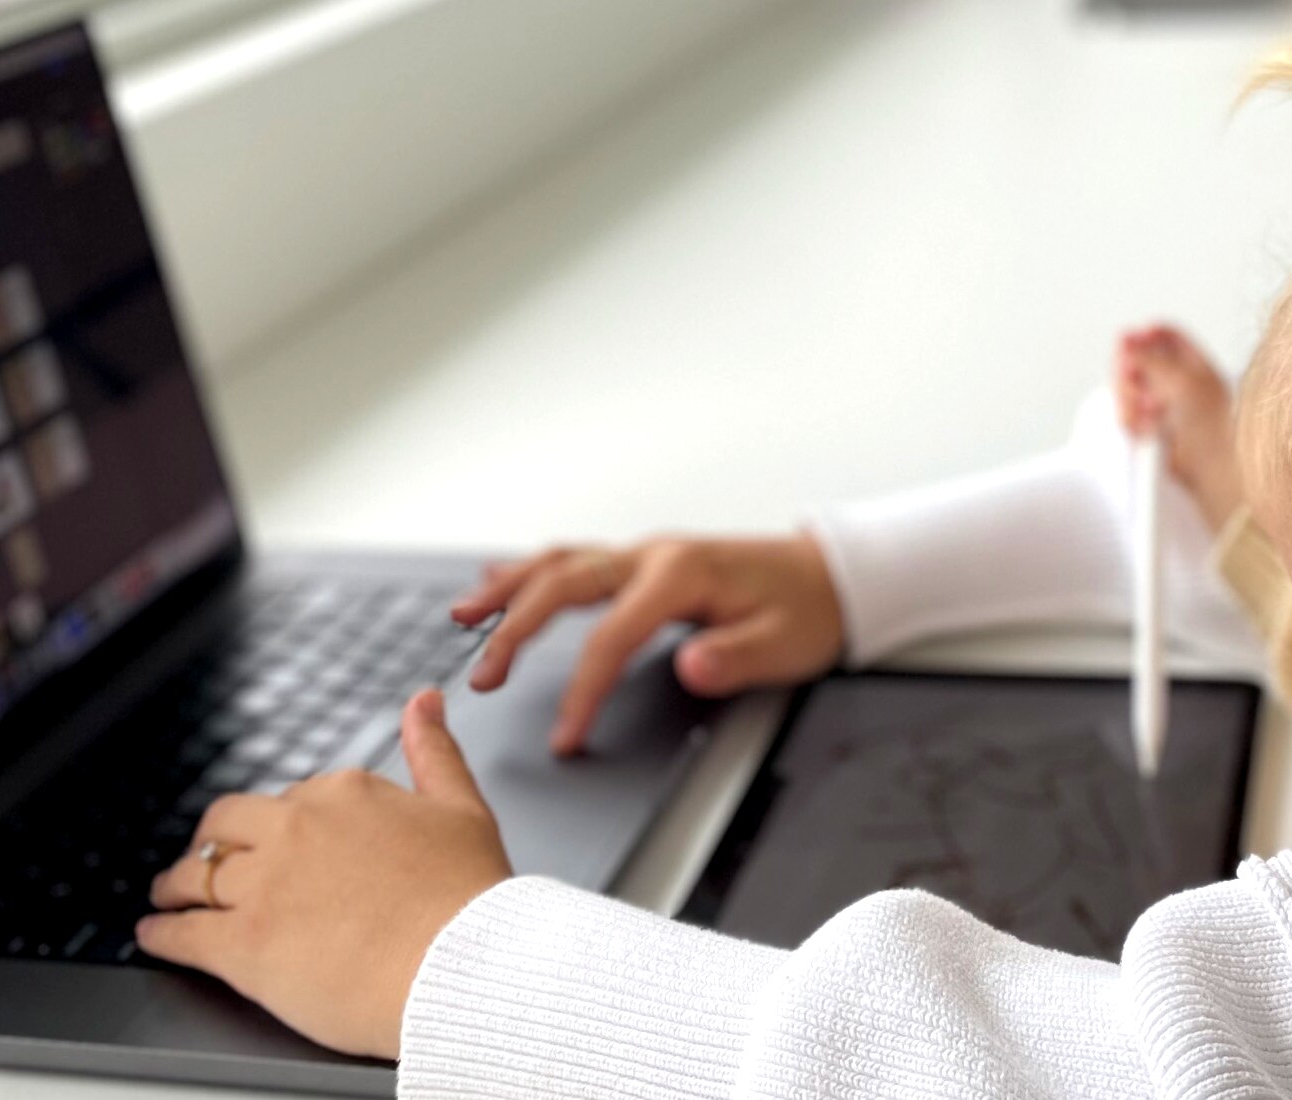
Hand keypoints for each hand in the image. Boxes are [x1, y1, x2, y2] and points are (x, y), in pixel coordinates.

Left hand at [138, 690, 507, 1061]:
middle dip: (210, 844)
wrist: (463, 969)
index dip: (282, 827)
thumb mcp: (462, 809)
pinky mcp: (243, 944)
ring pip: (196, 875)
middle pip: (226, 826)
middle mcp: (295, 829)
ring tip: (167, 897)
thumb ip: (435, 751)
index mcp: (343, 794)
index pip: (292, 801)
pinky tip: (154, 935)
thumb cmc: (470, 900)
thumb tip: (423, 703)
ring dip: (176, 885)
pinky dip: (162, 933)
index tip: (279, 844)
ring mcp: (264, 886)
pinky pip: (182, 932)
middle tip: (205, 862)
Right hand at [451, 533, 844, 754]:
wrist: (830, 575)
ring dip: (508, 588)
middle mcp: (653, 556)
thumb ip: (736, 659)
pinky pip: (574, 561)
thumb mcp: (785, 646)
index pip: (612, 636)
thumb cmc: (807, 611)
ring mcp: (644, 556)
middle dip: (516, 629)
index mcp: (681, 576)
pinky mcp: (642, 565)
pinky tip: (498, 582)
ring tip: (461, 616)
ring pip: (560, 562)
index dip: (582, 689)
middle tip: (483, 678)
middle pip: (564, 584)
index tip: (564, 736)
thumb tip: (691, 666)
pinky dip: (530, 572)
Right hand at [1113, 323, 1244, 526]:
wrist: (1216, 471)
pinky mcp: (1150, 431)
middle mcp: (1178, 383)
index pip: (1165, 336)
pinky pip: (1128, 415)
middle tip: (1132, 382)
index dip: (1144, 335)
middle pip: (1139, 360)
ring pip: (1130, 388)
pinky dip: (1131, 419)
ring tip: (1144, 412)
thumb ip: (1152, 359)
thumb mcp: (1182, 382)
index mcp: (1195, 365)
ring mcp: (1163, 407)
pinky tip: (1143, 427)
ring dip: (1129, 397)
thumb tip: (1126, 338)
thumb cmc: (1213, 428)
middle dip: (1130, 370)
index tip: (1128, 342)